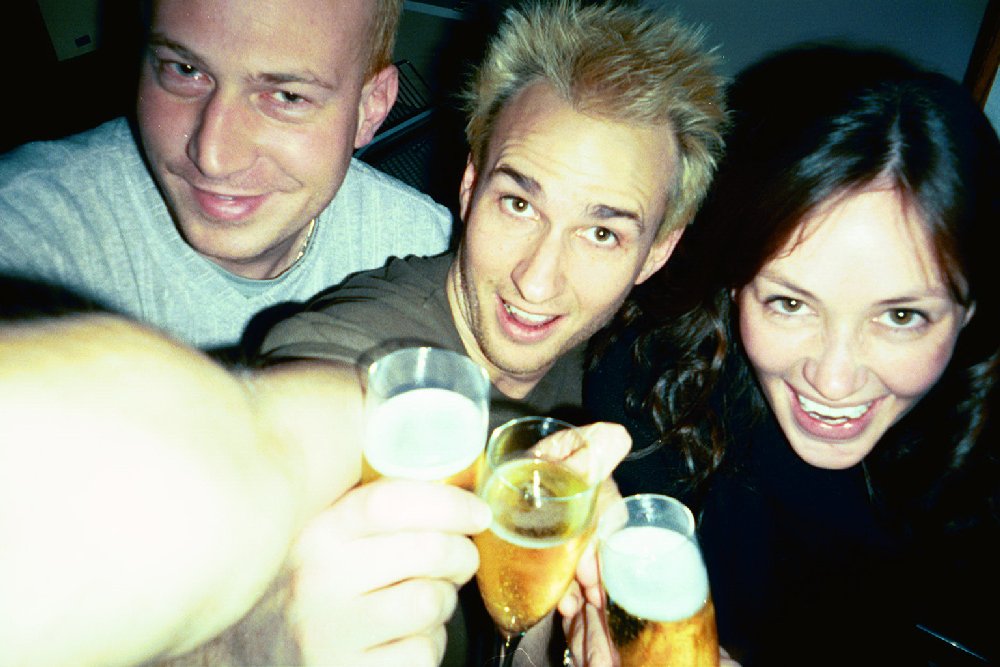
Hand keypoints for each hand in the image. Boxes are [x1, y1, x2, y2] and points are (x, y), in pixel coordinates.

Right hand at [287, 479, 490, 665]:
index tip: (476, 511)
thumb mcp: (320, 537)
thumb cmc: (302, 586)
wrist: (249, 654)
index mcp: (315, 533)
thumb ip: (367, 508)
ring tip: (425, 599)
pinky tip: (406, 637)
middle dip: (461, 554)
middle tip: (460, 558)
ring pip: (430, 603)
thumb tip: (448, 480)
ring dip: (443, 601)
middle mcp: (317, 580)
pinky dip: (428, 645)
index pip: (389, 502)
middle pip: (427, 551)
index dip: (447, 502)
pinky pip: (422, 653)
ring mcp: (329, 634)